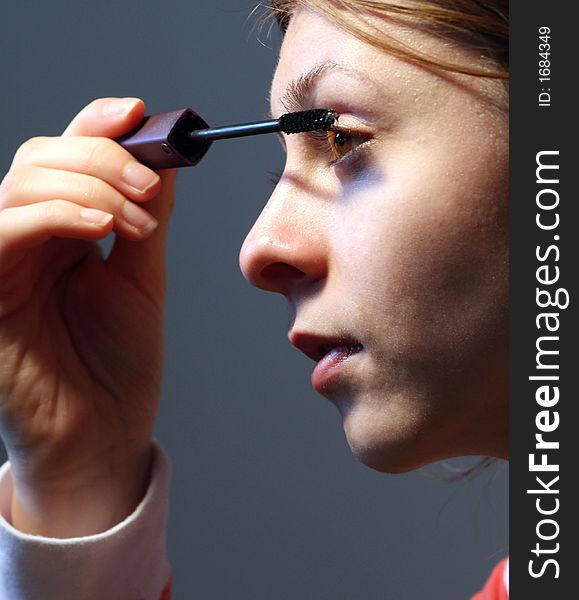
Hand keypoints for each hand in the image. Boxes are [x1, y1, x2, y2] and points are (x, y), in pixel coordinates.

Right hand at [0, 97, 175, 536]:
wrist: (103, 434)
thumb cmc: (119, 363)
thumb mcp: (141, 277)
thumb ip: (144, 217)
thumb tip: (164, 158)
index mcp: (64, 233)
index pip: (68, 158)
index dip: (97, 126)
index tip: (139, 114)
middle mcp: (27, 240)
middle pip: (44, 158)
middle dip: (103, 158)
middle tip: (150, 185)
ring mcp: (2, 262)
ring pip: (23, 183)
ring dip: (89, 185)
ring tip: (136, 218)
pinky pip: (5, 227)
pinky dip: (57, 212)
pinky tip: (103, 225)